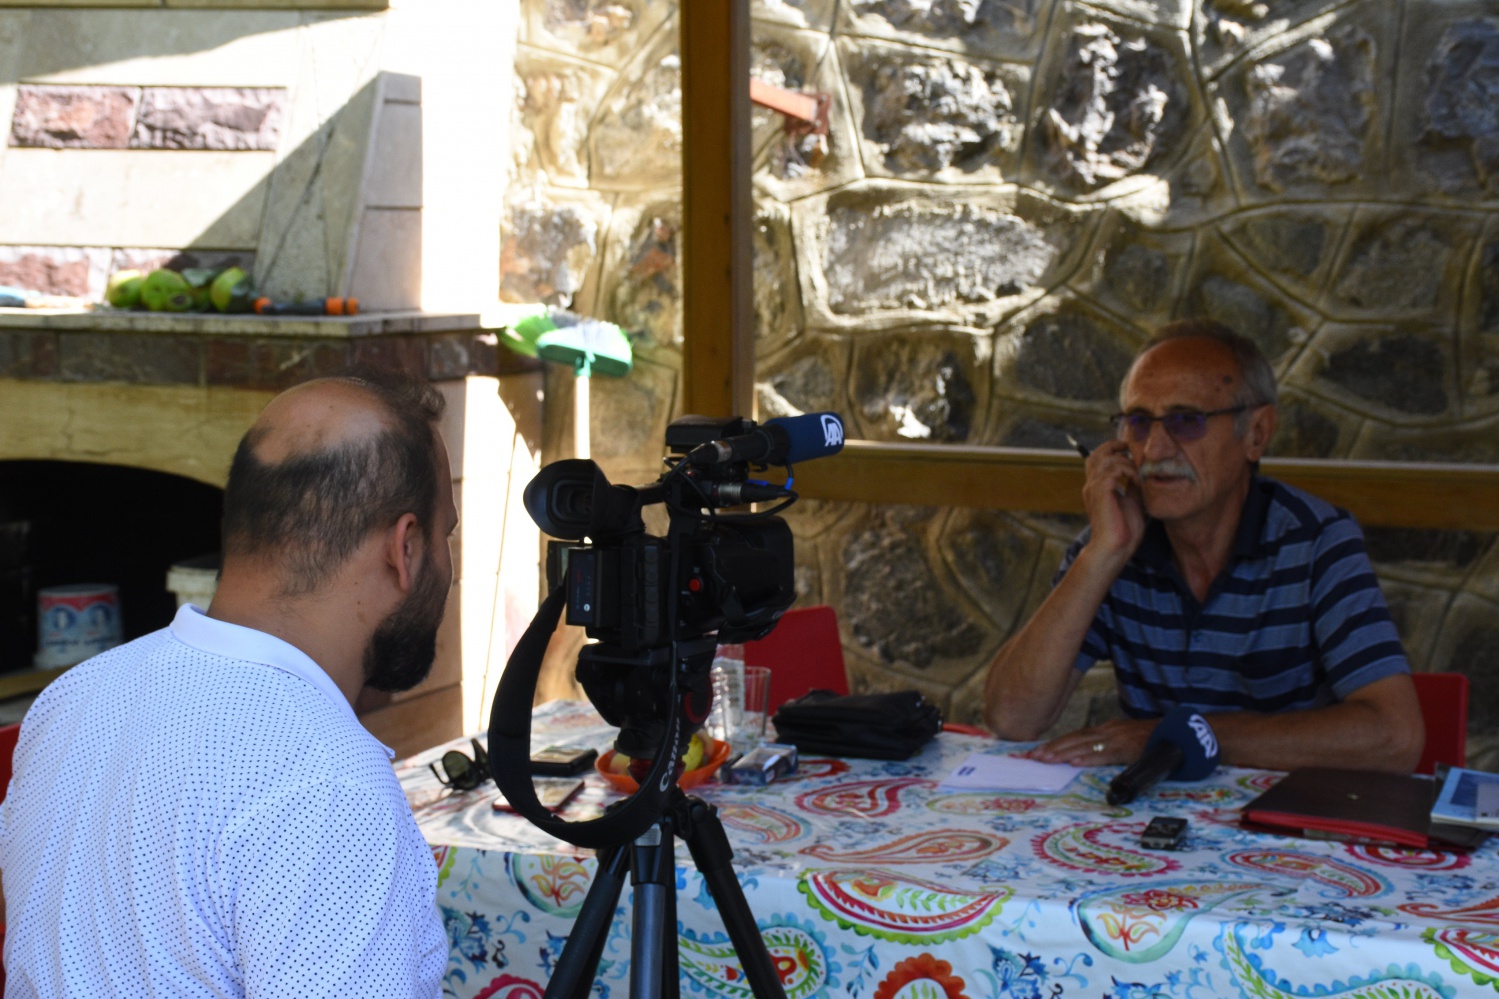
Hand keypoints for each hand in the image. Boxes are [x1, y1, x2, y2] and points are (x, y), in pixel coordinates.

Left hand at [1025, 718, 1154, 766]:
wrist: (1178, 733)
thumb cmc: (1152, 739)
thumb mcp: (1125, 740)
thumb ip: (1107, 747)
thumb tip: (1085, 758)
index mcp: (1106, 730)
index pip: (1075, 736)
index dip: (1055, 744)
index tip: (1036, 751)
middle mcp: (1108, 731)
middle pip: (1074, 739)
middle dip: (1051, 748)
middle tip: (1032, 757)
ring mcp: (1118, 738)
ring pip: (1085, 745)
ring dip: (1063, 753)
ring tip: (1045, 759)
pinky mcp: (1129, 748)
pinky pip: (1106, 754)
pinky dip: (1089, 758)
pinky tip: (1075, 762)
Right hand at [1081, 441, 1144, 560]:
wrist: (1115, 548)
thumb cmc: (1124, 531)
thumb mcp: (1131, 502)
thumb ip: (1131, 487)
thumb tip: (1139, 473)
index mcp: (1096, 488)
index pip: (1097, 459)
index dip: (1111, 450)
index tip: (1129, 451)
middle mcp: (1091, 486)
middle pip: (1097, 454)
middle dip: (1115, 447)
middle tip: (1131, 449)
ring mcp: (1094, 488)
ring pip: (1107, 459)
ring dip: (1126, 462)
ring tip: (1137, 474)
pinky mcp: (1101, 492)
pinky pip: (1113, 470)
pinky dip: (1128, 471)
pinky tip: (1136, 481)